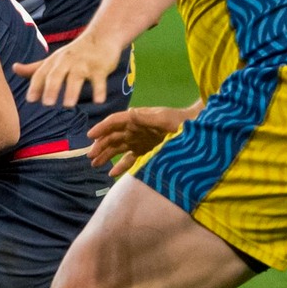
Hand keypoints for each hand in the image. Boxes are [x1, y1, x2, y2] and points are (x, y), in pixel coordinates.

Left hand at [13, 30, 120, 108]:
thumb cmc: (74, 52)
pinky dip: (99, 90)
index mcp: (54, 62)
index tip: (30, 100)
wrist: (102, 36)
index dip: (35, 86)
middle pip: (57, 75)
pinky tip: (98, 100)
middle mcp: (67, 62)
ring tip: (69, 104)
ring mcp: (84, 64)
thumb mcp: (53, 59)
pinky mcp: (100, 67)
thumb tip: (14, 68)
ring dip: (72, 90)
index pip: (41, 74)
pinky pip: (99, 80)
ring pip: (77, 77)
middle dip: (52, 88)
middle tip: (48, 104)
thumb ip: (34, 68)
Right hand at [87, 101, 201, 175]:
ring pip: (118, 148)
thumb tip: (128, 114)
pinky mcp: (145, 152)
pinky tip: (112, 174)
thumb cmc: (182, 121)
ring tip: (95, 164)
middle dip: (100, 145)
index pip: (115, 122)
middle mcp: (135, 129)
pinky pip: (130, 160)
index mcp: (137, 118)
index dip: (102, 128)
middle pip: (113, 137)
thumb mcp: (164, 118)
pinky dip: (121, 167)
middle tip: (90, 156)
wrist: (197, 129)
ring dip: (106, 155)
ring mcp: (139, 141)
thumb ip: (145, 118)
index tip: (90, 136)